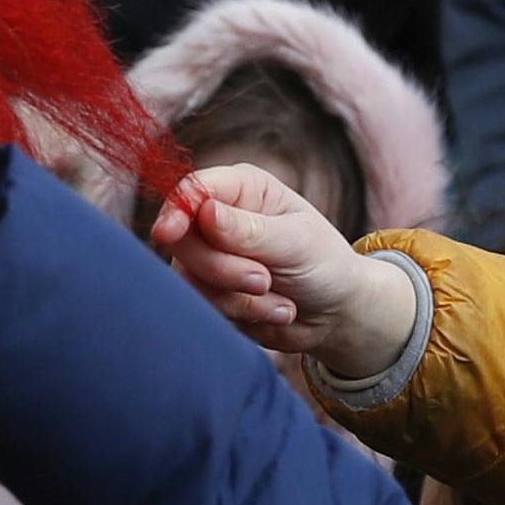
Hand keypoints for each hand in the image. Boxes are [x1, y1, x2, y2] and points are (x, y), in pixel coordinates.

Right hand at [146, 164, 421, 390]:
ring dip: (239, 298)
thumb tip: (204, 212)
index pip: (192, 191)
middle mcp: (217, 220)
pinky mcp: (209, 292)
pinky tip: (276, 310)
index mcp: (242, 190)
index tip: (168, 233)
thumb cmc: (324, 264)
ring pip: (191, 279)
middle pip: (183, 240)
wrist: (336, 313)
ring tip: (280, 298)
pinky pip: (204, 307)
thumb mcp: (296, 241)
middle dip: (223, 268)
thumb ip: (249, 230)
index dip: (175, 211)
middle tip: (263, 280)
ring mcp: (210, 257)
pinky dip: (243, 315)